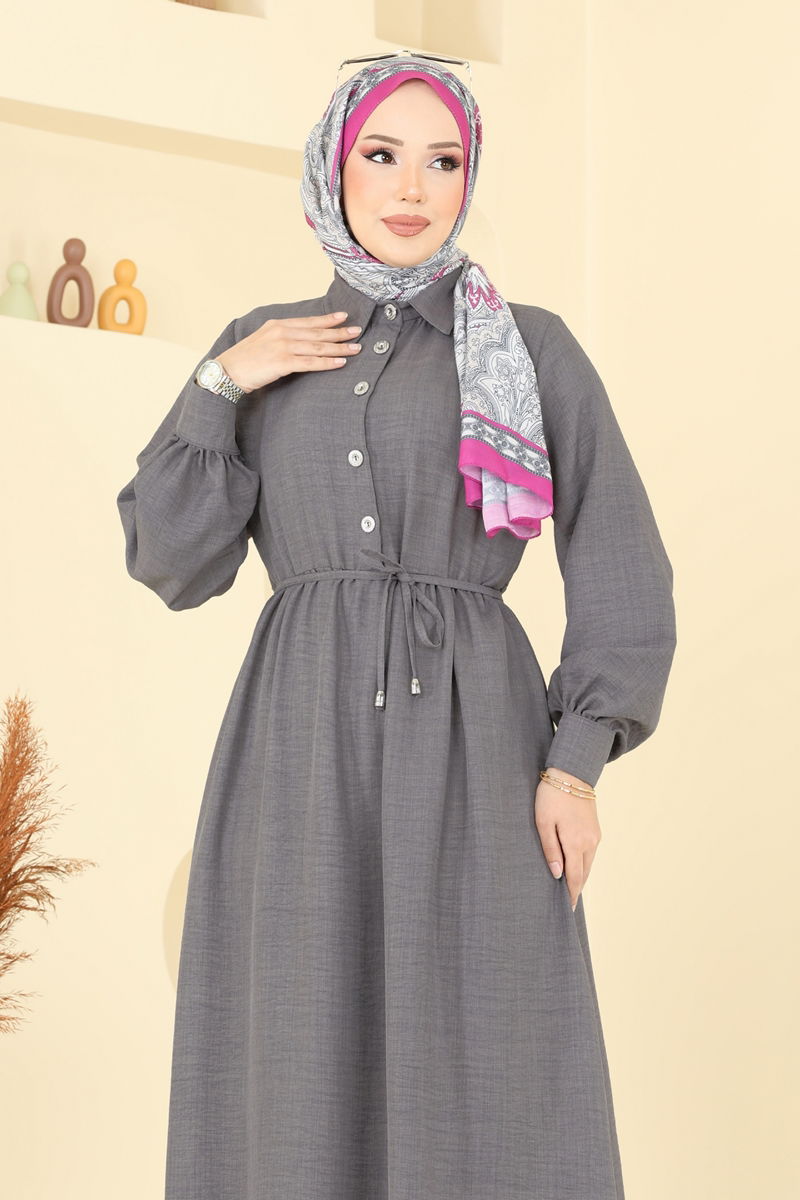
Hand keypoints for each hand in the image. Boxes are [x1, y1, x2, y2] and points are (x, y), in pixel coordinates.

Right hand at [215, 311, 362, 392]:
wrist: (226, 371)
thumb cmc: (244, 360)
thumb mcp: (262, 341)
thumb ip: (279, 338)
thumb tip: (298, 341)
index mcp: (277, 325)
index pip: (308, 322)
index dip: (327, 319)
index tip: (343, 317)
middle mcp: (281, 332)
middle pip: (317, 332)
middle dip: (339, 332)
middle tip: (357, 331)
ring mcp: (282, 347)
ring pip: (317, 347)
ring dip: (338, 347)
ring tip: (355, 348)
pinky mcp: (282, 363)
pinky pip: (310, 363)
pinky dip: (327, 362)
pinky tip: (340, 362)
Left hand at [534, 768, 600, 911]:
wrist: (571, 774)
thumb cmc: (551, 797)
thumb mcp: (543, 822)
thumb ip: (550, 849)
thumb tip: (556, 874)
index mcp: (575, 843)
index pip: (575, 877)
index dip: (571, 894)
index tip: (567, 909)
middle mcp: (589, 842)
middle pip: (584, 873)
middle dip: (576, 889)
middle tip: (567, 904)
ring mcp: (595, 836)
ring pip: (588, 864)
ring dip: (580, 876)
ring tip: (569, 889)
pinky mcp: (596, 829)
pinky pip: (590, 853)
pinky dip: (583, 864)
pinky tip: (575, 867)